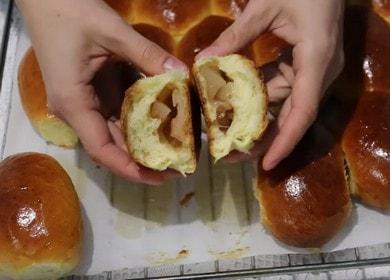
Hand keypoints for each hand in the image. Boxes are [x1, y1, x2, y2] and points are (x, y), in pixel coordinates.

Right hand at [16, 0, 186, 184]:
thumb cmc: (68, 12)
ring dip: (143, 141)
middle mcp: (78, 110)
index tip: (160, 176)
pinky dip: (139, 118)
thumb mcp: (111, 32)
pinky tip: (162, 119)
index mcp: (75, 103)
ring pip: (116, 131)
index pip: (103, 150)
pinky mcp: (93, 91)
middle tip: (177, 164)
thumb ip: (147, 54)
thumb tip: (181, 74)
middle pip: (111, 146)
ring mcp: (85, 101)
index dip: (131, 168)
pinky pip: (117, 112)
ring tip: (175, 146)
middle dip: (143, 159)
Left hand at [197, 0, 344, 169]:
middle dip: (264, 138)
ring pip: (285, 104)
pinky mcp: (306, 64)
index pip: (303, 111)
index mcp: (316, 60)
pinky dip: (261, 96)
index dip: (285, 141)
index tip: (266, 164)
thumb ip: (236, 35)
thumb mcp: (265, 6)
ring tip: (227, 132)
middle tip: (231, 155)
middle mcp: (319, 72)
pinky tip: (237, 102)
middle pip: (292, 116)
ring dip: (258, 117)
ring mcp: (314, 69)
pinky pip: (283, 87)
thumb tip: (203, 61)